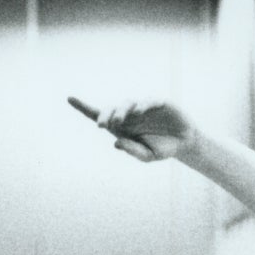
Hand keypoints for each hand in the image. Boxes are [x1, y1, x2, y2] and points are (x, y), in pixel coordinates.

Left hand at [71, 96, 195, 162]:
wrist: (184, 144)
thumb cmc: (162, 149)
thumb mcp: (147, 156)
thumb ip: (132, 150)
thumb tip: (116, 142)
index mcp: (122, 127)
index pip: (100, 115)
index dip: (84, 107)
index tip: (69, 98)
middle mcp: (130, 115)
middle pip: (112, 109)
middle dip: (105, 115)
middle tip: (102, 125)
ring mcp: (144, 107)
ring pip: (127, 103)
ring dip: (120, 111)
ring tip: (118, 121)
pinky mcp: (159, 103)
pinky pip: (148, 101)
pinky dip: (142, 104)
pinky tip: (139, 111)